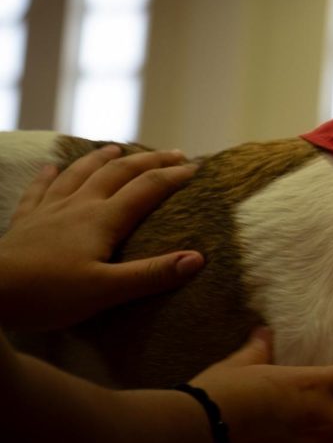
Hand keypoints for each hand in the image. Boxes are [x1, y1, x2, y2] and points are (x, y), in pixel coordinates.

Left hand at [0, 145, 201, 330]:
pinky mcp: (25, 222)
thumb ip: (152, 274)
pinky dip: (48, 176)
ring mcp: (49, 210)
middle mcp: (79, 206)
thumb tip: (198, 258)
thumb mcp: (106, 290)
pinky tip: (51, 167)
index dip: (173, 175)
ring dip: (102, 158)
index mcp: (103, 220)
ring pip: (80, 174)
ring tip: (117, 148)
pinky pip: (39, 191)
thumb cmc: (48, 294)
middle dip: (149, 160)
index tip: (196, 167)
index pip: (147, 188)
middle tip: (173, 152)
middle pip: (119, 173)